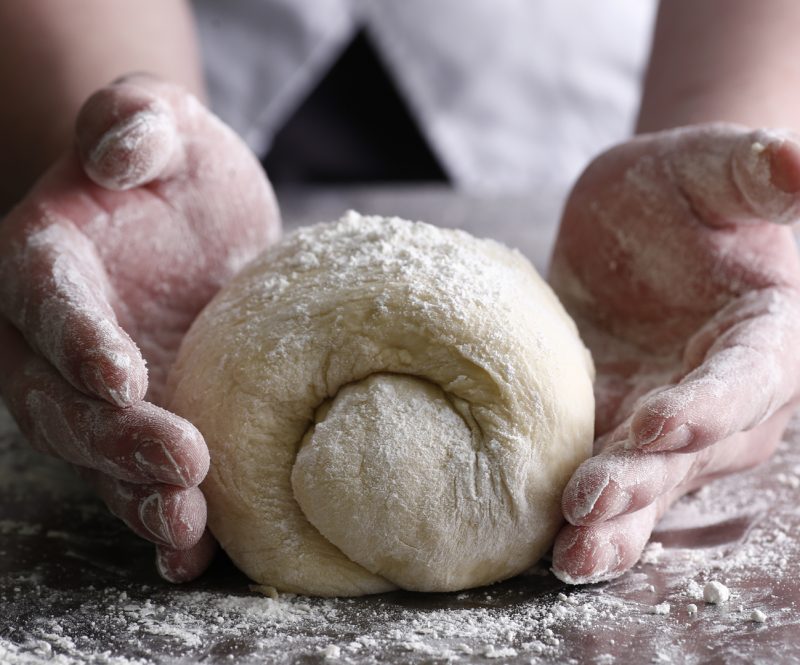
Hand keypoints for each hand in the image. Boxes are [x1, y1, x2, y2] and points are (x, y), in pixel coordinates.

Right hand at [0, 75, 279, 580]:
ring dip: (138, 494)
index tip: (120, 374)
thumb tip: (116, 149)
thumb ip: (137, 120)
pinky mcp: (145, 420)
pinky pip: (138, 477)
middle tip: (181, 461)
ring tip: (186, 523)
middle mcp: (58, 339)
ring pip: (97, 455)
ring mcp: (98, 391)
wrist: (197, 223)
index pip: (46, 300)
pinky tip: (193, 549)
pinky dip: (161, 517)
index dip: (78, 338)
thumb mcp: (165, 122)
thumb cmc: (176, 167)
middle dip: (116, 437)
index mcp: (46, 259)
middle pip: (64, 399)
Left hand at [548, 124, 799, 582]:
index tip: (658, 423)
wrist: (636, 223)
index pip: (747, 378)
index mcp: (766, 335)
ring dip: (615, 523)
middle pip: (694, 450)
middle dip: (644, 480)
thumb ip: (753, 171)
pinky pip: (610, 477)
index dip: (709, 405)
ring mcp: (672, 421)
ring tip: (572, 557)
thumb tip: (799, 161)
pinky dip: (587, 515)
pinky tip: (555, 547)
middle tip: (590, 506)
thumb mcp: (710, 164)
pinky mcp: (619, 428)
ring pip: (653, 483)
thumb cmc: (682, 190)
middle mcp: (728, 395)